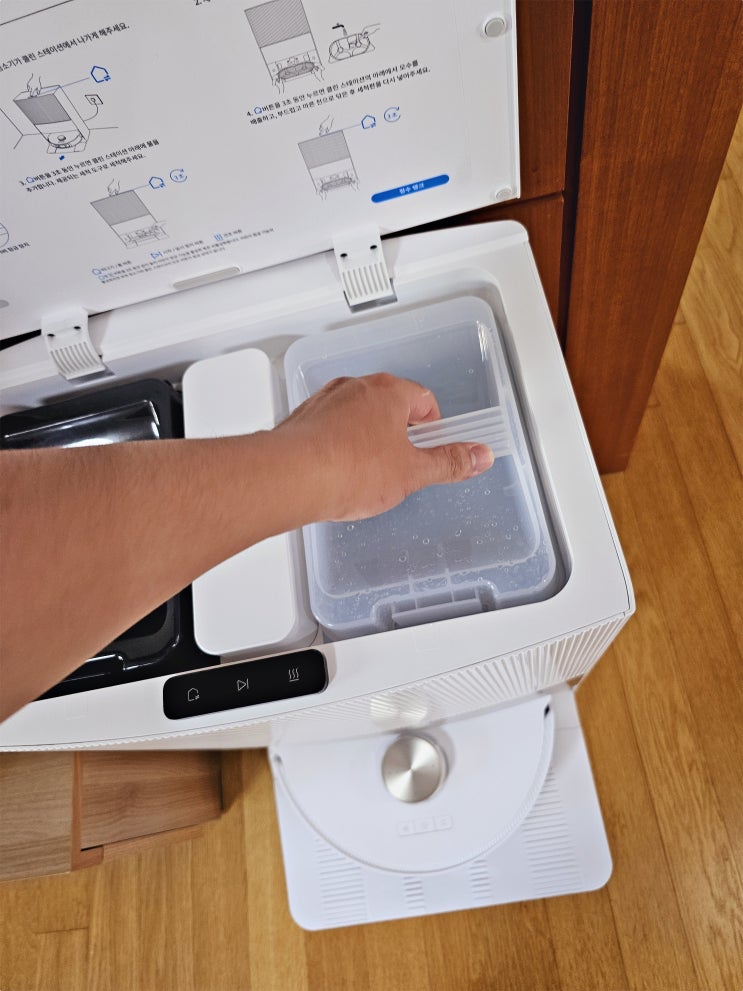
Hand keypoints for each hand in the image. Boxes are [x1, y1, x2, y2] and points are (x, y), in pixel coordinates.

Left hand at [274, 373, 494, 520]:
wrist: (288, 478)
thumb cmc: (347, 469)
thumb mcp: (411, 473)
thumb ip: (449, 463)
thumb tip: (479, 456)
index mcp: (388, 391)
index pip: (424, 400)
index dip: (433, 428)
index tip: (432, 450)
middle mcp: (354, 388)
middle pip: (390, 406)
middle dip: (399, 436)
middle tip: (401, 467)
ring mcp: (324, 402)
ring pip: (357, 417)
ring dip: (367, 441)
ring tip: (366, 476)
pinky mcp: (302, 421)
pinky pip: (329, 429)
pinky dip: (338, 447)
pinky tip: (338, 475)